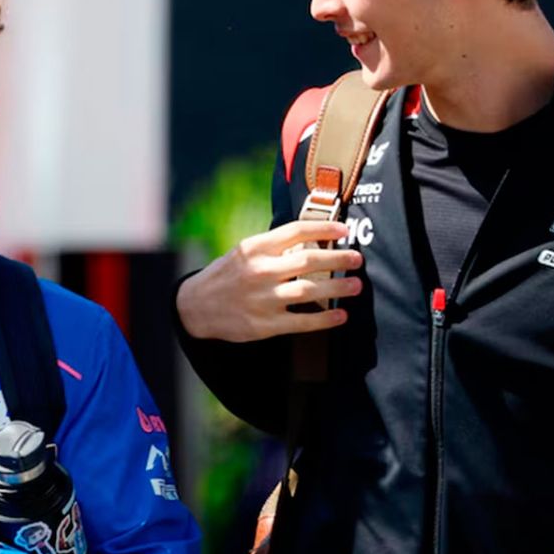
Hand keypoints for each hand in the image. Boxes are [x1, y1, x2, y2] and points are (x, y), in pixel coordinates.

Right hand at [177, 220, 362, 342]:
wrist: (195, 307)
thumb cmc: (227, 276)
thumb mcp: (244, 252)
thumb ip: (273, 247)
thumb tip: (313, 242)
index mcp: (255, 248)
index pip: (296, 231)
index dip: (324, 228)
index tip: (344, 230)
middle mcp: (260, 271)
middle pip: (308, 260)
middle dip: (338, 258)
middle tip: (357, 259)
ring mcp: (263, 299)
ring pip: (309, 291)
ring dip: (338, 288)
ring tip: (356, 286)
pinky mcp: (264, 325)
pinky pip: (302, 322)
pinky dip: (325, 320)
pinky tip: (340, 316)